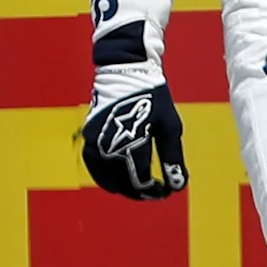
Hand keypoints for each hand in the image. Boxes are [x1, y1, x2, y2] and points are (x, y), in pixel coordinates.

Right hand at [80, 82, 187, 200]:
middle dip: (139, 192)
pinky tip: (116, 181)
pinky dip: (104, 177)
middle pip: (122, 182)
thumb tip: (178, 185)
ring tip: (136, 190)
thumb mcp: (170, 127)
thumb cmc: (152, 97)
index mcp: (133, 141)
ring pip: (105, 178)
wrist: (125, 72)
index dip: (154, 190)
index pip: (141, 179)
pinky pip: (93, 166)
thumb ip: (172, 158)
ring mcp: (95, 141)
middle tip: (154, 193)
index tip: (167, 190)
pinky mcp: (88, 137)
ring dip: (121, 188)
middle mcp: (110, 144)